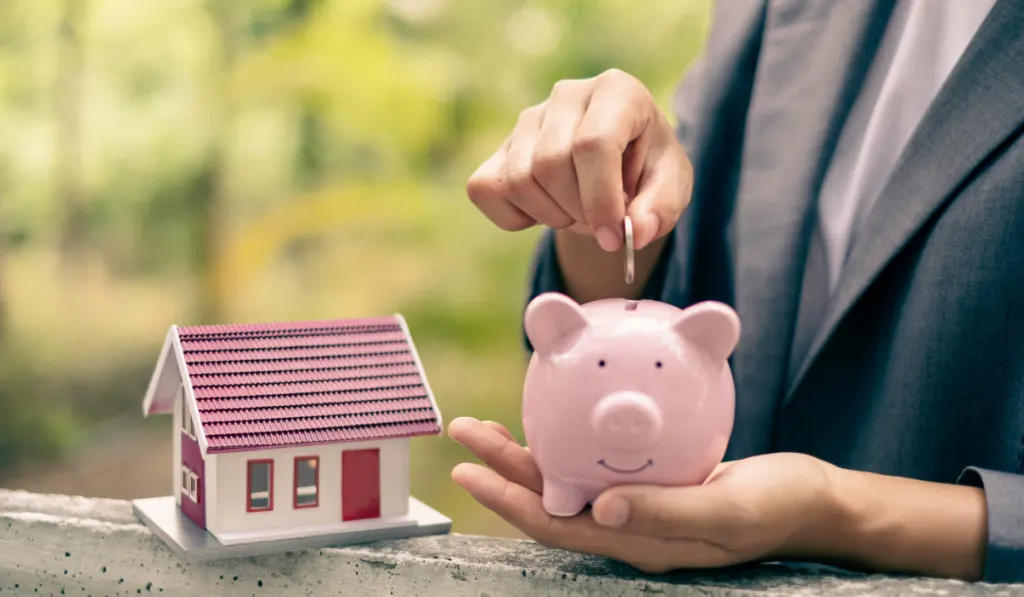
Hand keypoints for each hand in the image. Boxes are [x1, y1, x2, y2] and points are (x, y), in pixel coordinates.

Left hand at [447, 416, 843, 573]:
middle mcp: (628, 529)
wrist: (813, 500)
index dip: (508, 501)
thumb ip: (667, 512)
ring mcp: (638, 508)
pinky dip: (570, 441)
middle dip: (502, 470)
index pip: (556, 525)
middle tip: (464, 432)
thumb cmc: (778, 506)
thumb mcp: (729, 509)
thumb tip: (601, 513)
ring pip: (568, 481)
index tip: (467, 471)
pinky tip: (560, 417)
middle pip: (550, 500)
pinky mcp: (651, 485)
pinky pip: (597, 464)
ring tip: (490, 425)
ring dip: (526, 454)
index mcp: (638, 543)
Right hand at [466, 68, 692, 252]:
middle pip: (551, 165)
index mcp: (617, 91)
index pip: (592, 143)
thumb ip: (659, 209)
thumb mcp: (670, 188)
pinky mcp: (499, 147)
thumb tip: (634, 232)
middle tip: (600, 221)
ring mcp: (528, 119)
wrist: (617, 167)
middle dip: (577, 211)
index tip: (613, 237)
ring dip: (551, 216)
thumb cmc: (646, 171)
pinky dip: (514, 218)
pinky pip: (487, 190)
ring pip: (519, 180)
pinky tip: (546, 209)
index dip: (601, 199)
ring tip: (578, 211)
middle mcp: (567, 95)